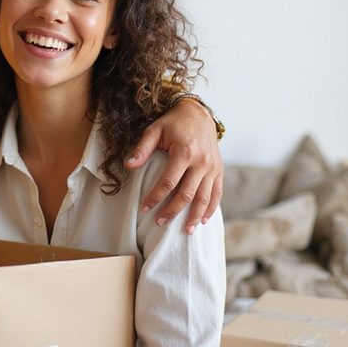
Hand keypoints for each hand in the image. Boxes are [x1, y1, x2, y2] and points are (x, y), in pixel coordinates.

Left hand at [126, 97, 222, 231]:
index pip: (168, 182)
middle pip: (186, 194)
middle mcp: (201, 162)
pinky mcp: (219, 169)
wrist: (198, 114)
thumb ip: (142, 149)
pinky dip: (211, 208)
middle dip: (172, 211)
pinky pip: (217, 193)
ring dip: (194, 216)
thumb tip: (128, 165)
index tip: (144, 208)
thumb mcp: (154, 130)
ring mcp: (212, 167)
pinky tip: (203, 220)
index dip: (155, 197)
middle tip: (160, 223)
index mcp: (184, 152)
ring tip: (185, 232)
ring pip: (204, 197)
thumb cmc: (173, 123)